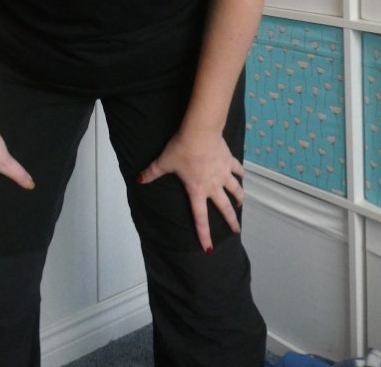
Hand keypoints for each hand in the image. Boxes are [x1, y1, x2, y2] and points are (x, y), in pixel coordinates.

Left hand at [137, 130, 243, 251]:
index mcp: (197, 190)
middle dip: (231, 220)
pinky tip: (242, 175)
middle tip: (236, 230)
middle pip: (224, 207)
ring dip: (239, 198)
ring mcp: (223, 173)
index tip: (209, 248)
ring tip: (240, 203)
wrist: (200, 132)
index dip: (204, 234)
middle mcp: (213, 185)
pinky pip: (237, 169)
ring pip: (235, 190)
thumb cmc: (181, 149)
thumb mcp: (164, 161)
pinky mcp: (229, 160)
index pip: (200, 218)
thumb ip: (152, 172)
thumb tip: (138, 180)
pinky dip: (240, 173)